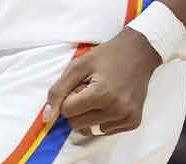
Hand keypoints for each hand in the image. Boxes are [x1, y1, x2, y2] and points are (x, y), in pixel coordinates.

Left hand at [43, 29, 161, 137]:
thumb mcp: (77, 66)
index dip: (67, 98)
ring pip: (90, 130)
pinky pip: (105, 131)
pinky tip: (109, 102)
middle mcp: (117, 110)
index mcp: (102, 94)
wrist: (138, 53)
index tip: (77, 86)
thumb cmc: (107, 57)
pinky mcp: (133, 123)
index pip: (67, 111)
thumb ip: (58, 91)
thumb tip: (48, 117)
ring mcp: (127, 118)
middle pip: (77, 124)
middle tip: (88, 90)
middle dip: (76, 109)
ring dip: (88, 115)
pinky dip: (101, 119)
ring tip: (99, 95)